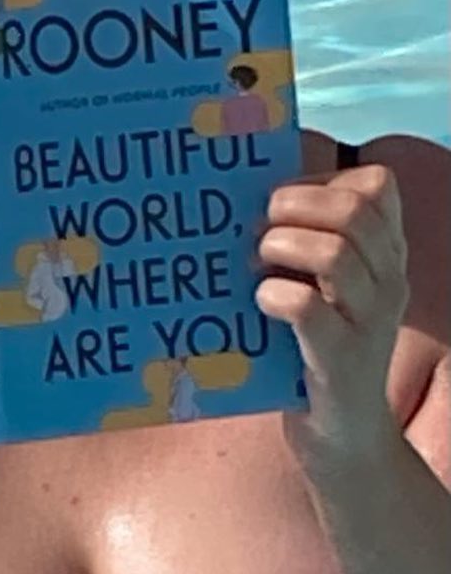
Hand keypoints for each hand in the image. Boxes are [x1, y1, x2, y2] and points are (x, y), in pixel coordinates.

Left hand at [255, 164, 408, 466]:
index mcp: (383, 252)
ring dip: (281, 245)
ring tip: (256, 263)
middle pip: (354, 210)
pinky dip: (274, 294)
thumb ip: (298, 235)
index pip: (376, 184)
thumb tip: (231, 190)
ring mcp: (369, 322)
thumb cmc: (310, 342)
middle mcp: (387, 280)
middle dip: (294, 205)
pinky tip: (261, 301)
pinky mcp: (341, 361)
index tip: (281, 204)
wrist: (340, 437)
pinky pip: (308, 307)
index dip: (321, 180)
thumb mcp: (318, 280)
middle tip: (259, 230)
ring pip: (337, 252)